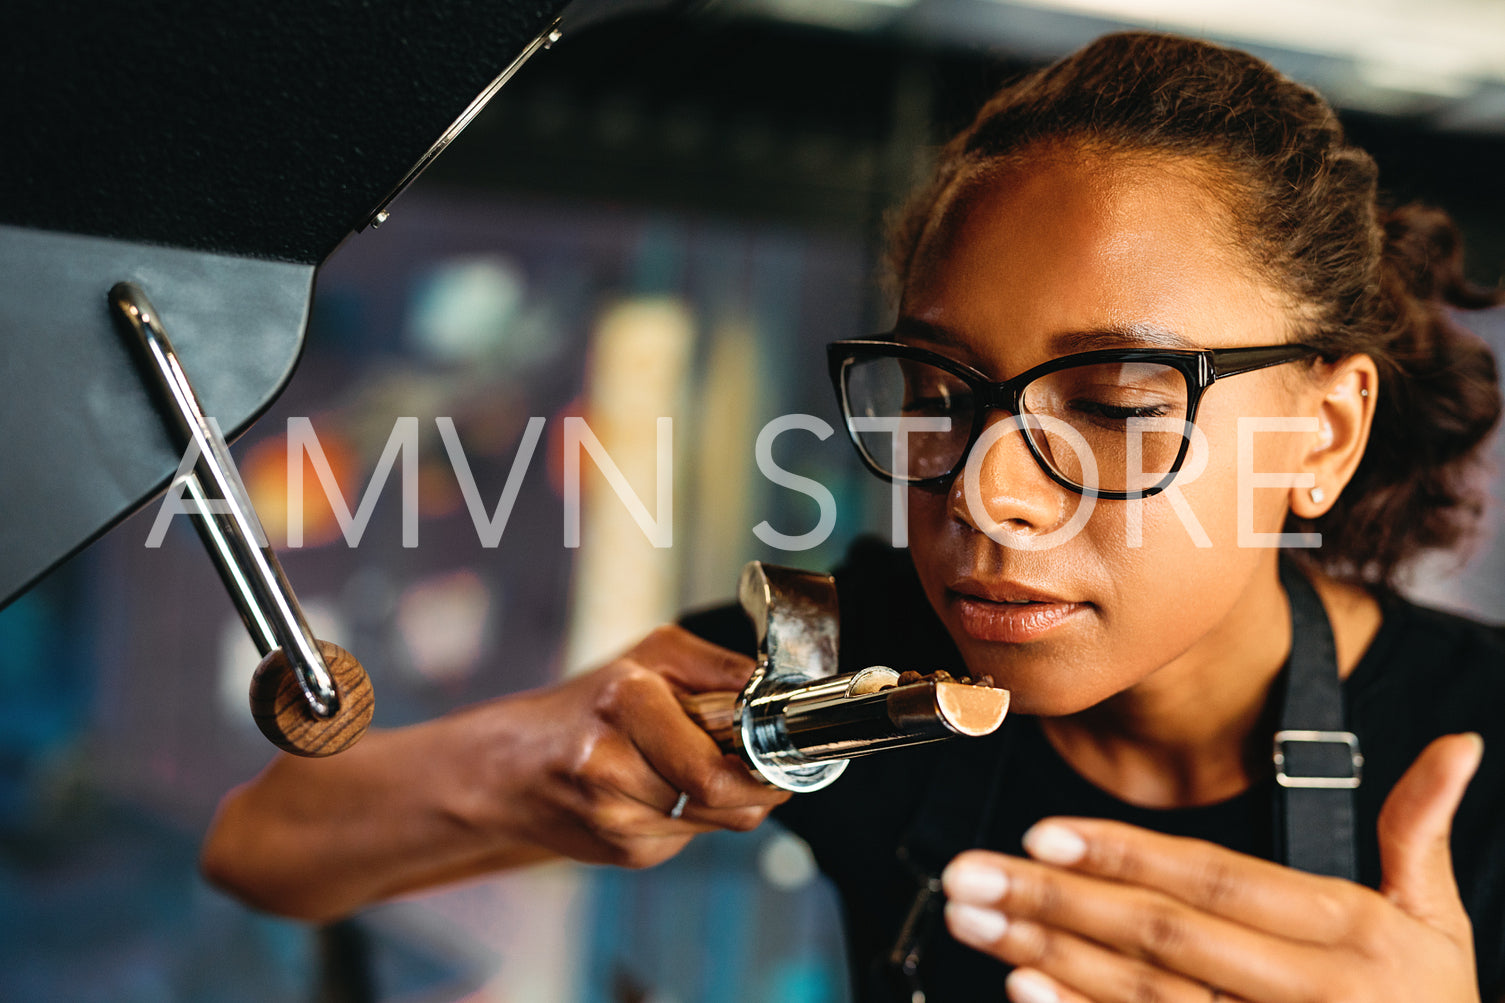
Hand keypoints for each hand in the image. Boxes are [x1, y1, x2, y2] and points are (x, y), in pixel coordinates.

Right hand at [470, 625, 787, 868]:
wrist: (508, 768)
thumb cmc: (588, 705)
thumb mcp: (652, 657)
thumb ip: (720, 668)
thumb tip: (782, 690)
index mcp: (625, 703)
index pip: (715, 771)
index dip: (762, 770)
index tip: (784, 757)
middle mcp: (612, 763)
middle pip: (723, 802)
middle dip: (752, 784)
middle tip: (753, 759)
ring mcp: (612, 816)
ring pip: (713, 824)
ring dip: (722, 799)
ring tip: (691, 764)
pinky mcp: (620, 852)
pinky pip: (688, 838)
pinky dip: (690, 816)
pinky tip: (660, 790)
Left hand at [939, 733, 1484, 1002]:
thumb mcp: (1439, 922)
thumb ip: (1419, 831)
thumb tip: (1458, 746)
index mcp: (1349, 935)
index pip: (1214, 882)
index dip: (1125, 854)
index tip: (1040, 833)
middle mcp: (1304, 994)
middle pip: (1159, 937)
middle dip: (1053, 901)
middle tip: (967, 875)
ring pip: (1141, 996)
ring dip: (1045, 955)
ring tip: (972, 921)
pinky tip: (1021, 992)